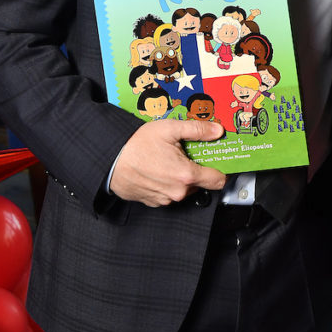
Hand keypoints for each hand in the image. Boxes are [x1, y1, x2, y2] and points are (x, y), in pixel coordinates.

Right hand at [110, 119, 226, 206]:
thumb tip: (217, 131)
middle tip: (187, 154)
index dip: (221, 170)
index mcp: (186, 175)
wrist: (110, 160)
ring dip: (181, 177)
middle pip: (200, 184)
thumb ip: (197, 130)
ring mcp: (165, 199)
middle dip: (197, 169)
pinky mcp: (154, 202)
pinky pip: (168, 194)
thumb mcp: (170, 129)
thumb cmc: (136, 145)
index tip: (219, 161)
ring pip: (183, 190)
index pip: (218, 181)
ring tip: (169, 160)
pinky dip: (167, 184)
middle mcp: (178, 192)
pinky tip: (159, 169)